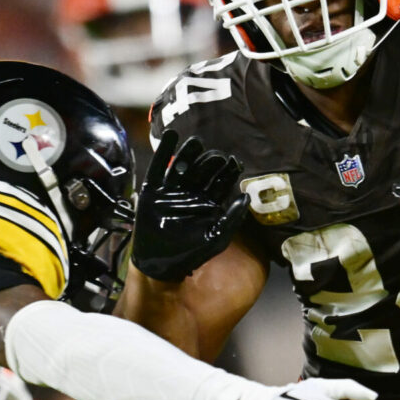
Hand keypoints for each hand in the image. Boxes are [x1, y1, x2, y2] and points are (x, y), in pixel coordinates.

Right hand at [131, 129, 247, 281]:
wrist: (160, 262)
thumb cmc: (190, 253)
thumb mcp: (216, 238)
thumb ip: (232, 219)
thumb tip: (246, 197)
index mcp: (207, 201)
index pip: (220, 181)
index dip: (228, 171)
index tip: (235, 162)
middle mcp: (190, 192)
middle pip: (202, 170)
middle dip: (210, 161)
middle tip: (217, 157)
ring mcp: (171, 190)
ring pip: (181, 165)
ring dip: (189, 152)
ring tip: (196, 142)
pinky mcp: (153, 190)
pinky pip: (158, 168)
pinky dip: (164, 152)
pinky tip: (171, 137)